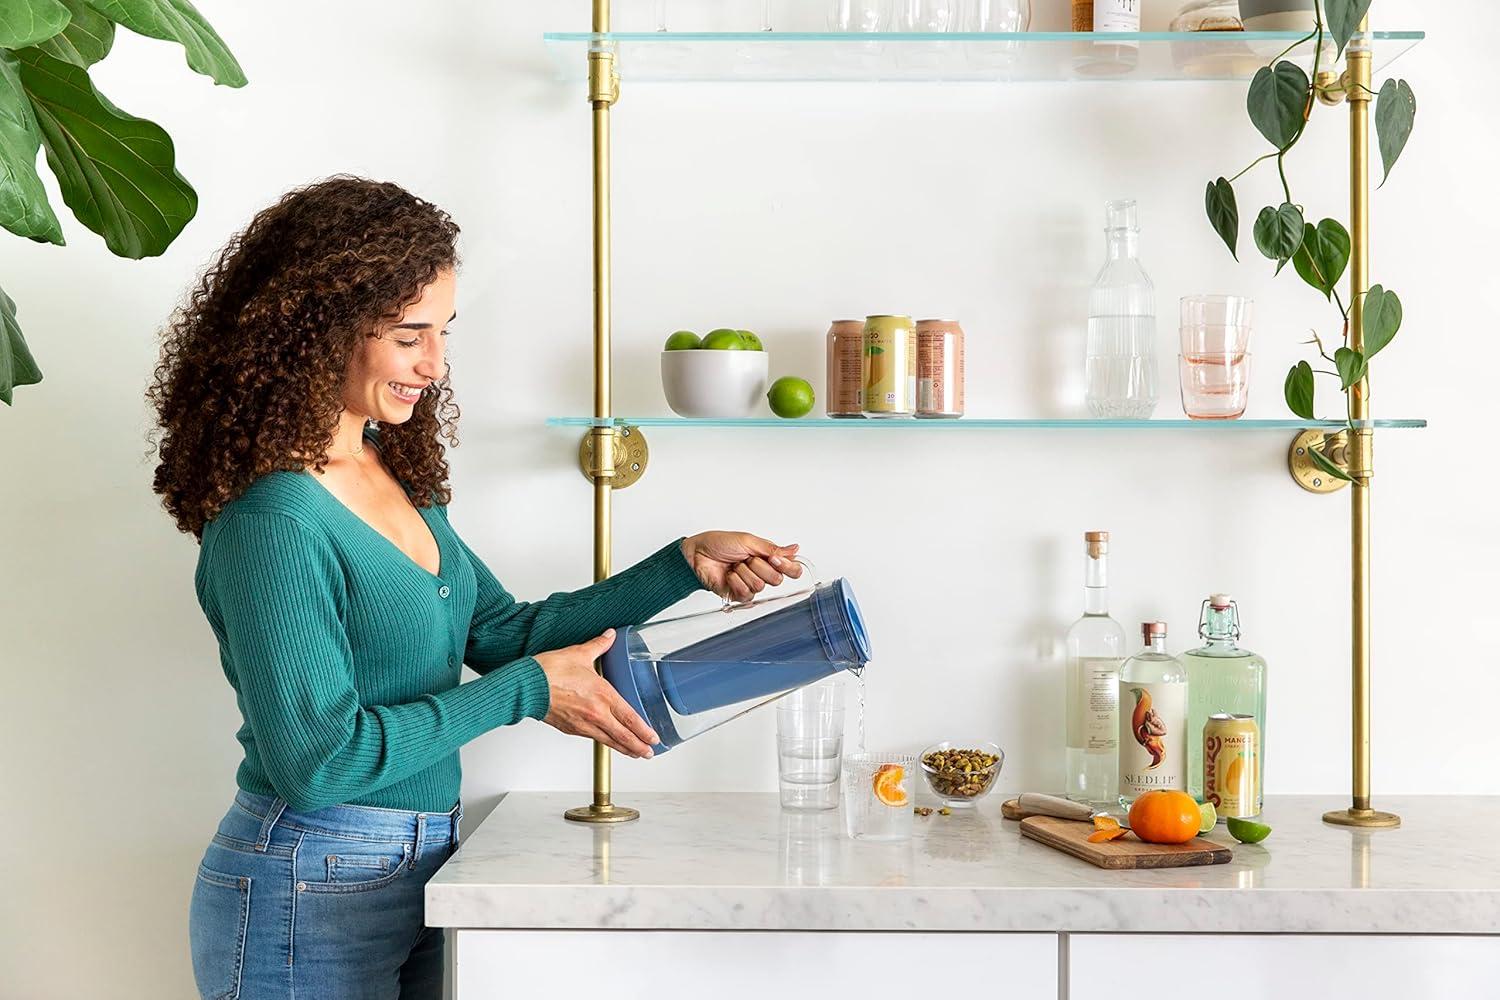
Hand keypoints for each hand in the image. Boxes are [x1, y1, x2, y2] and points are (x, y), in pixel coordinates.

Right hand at [536, 629, 659, 757]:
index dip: (644, 731)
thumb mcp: (579, 653)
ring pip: (608, 741)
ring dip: (624, 749)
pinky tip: (608, 742)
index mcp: (603, 695)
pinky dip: (605, 742)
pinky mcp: (571, 729)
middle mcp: (595, 713)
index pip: (630, 718)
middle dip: (639, 746)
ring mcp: (583, 724)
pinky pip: (593, 738)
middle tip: (649, 753)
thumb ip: (599, 646)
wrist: (527, 686)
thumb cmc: (549, 671)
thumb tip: (610, 636)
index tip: (653, 738)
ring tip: (635, 753)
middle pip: (623, 735)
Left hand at [680, 531, 802, 603]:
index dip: (788, 567)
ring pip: (760, 585)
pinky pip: (746, 593)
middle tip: (747, 558)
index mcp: (768, 558)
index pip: (792, 569)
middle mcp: (762, 572)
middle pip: (777, 579)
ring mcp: (751, 584)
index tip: (775, 559)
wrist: (698, 554)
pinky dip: (736, 581)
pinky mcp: (739, 595)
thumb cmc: (720, 543)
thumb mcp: (748, 541)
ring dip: (745, 572)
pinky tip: (729, 575)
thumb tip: (794, 549)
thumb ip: (772, 549)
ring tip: (735, 565)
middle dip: (760, 566)